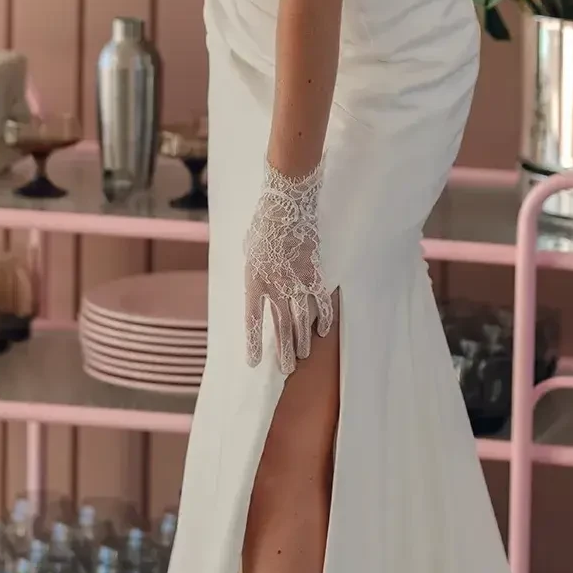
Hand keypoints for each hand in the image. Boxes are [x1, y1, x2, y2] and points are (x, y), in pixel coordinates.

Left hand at [243, 157, 333, 376]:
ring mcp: (296, 281)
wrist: (287, 204)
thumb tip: (258, 289)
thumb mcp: (249, 251)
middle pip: (280, 326)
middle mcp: (275, 286)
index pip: (253, 319)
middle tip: (287, 368)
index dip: (254, 342)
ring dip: (302, 340)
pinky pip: (320, 302)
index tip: (254, 362)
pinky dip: (322, 318)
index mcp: (253, 280)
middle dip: (284, 350)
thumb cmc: (264, 224)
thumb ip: (254, 273)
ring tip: (303, 356)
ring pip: (300, 319)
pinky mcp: (314, 274)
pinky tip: (322, 332)